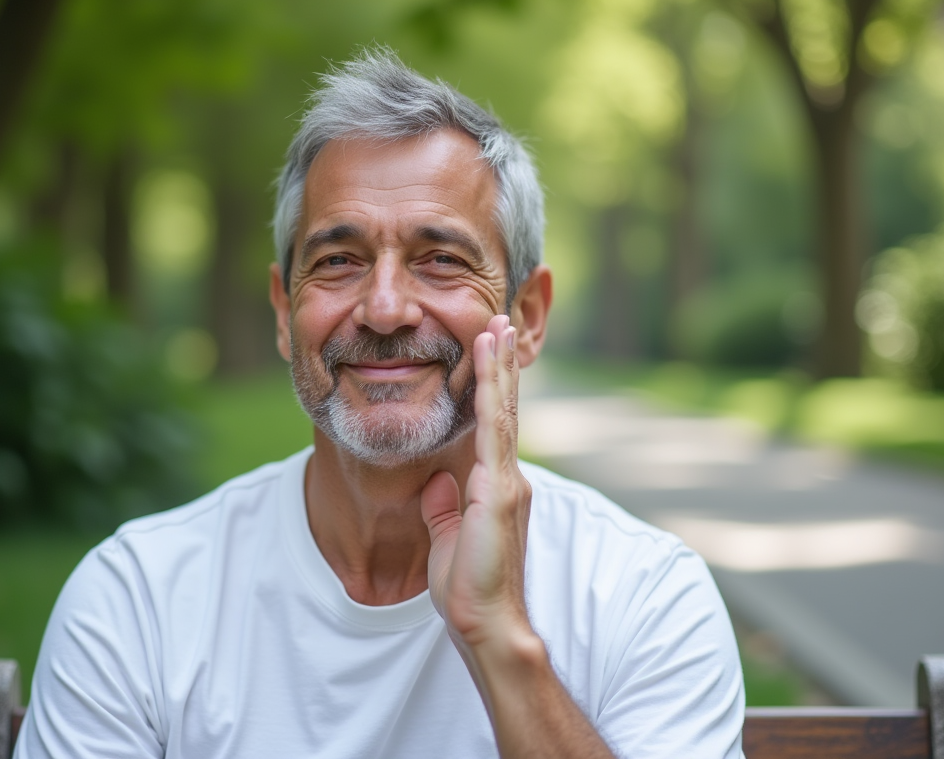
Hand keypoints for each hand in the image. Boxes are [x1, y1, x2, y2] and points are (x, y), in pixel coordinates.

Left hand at [420, 314, 533, 649]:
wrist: (484, 621)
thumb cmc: (468, 589)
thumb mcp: (446, 538)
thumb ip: (442, 509)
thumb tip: (436, 482)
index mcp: (496, 486)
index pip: (495, 426)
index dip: (493, 387)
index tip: (490, 352)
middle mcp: (508, 477)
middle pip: (505, 409)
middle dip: (501, 364)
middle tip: (500, 321)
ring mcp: (507, 481)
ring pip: (503, 412)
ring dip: (498, 367)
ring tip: (497, 328)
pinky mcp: (499, 490)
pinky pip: (493, 432)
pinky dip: (490, 395)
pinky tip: (487, 366)